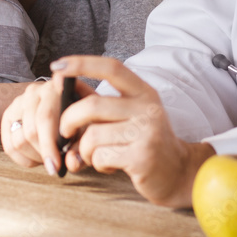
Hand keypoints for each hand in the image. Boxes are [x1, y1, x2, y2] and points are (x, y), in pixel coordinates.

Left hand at [0, 55, 214, 207]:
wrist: (178, 173)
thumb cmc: (144, 142)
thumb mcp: (129, 115)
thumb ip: (100, 103)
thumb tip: (64, 84)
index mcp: (143, 92)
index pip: (111, 67)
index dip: (82, 63)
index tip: (58, 66)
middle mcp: (146, 108)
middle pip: (91, 106)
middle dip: (68, 121)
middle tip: (64, 133)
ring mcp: (146, 132)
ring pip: (92, 135)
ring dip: (84, 150)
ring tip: (95, 155)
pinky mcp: (141, 157)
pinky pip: (100, 157)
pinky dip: (96, 164)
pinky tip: (110, 165)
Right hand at [0, 76, 94, 171]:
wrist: (71, 104)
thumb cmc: (81, 118)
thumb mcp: (88, 127)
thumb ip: (82, 146)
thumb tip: (70, 163)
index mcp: (55, 88)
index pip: (45, 118)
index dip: (49, 145)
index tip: (56, 167)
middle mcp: (34, 92)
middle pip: (30, 132)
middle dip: (43, 153)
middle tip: (55, 164)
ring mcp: (19, 102)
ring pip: (19, 140)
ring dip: (34, 156)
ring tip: (48, 157)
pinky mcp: (9, 116)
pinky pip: (9, 145)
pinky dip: (22, 159)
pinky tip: (36, 158)